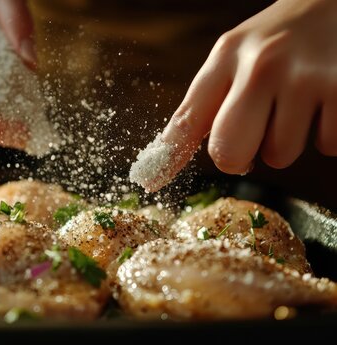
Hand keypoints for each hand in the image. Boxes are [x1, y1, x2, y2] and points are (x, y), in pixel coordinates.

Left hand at [143, 0, 336, 190]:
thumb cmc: (283, 39)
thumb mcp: (237, 55)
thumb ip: (206, 103)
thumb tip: (164, 160)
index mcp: (226, 57)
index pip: (187, 119)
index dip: (167, 157)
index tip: (148, 182)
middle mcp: (260, 65)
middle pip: (228, 153)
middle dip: (240, 155)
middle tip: (257, 127)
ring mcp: (304, 78)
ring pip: (278, 156)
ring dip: (288, 139)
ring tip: (300, 100)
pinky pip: (326, 146)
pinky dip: (327, 133)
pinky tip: (327, 100)